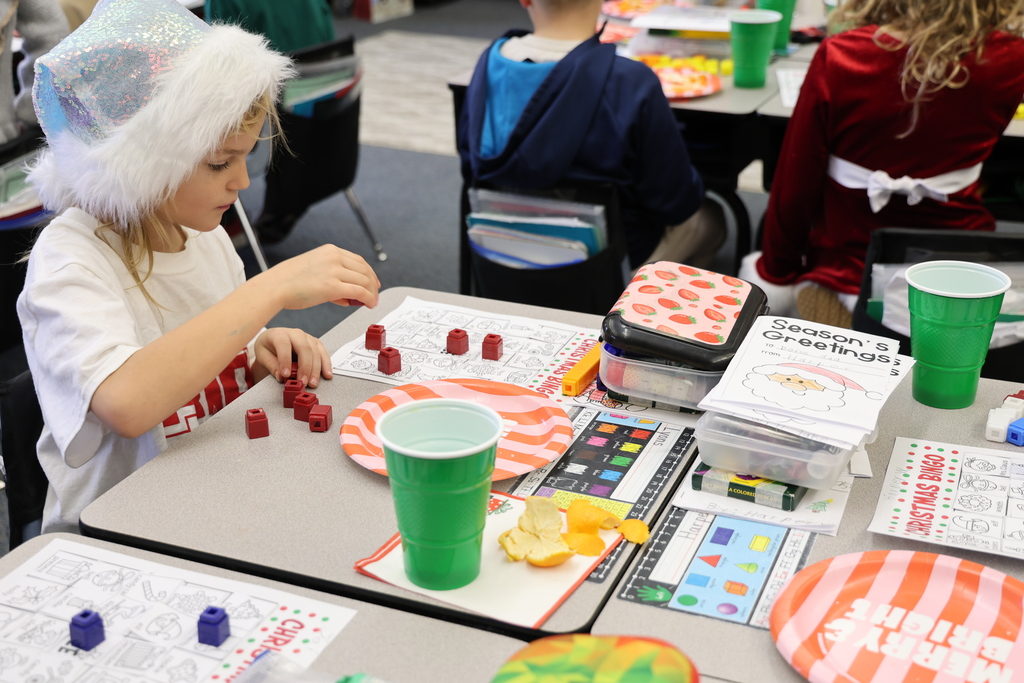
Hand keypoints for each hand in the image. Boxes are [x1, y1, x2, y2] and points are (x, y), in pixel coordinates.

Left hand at [254, 328, 332, 386]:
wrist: (274, 340)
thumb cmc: (268, 347)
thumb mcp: (262, 355)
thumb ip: (271, 365)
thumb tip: (281, 376)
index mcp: (279, 334)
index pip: (284, 345)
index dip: (285, 360)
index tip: (285, 375)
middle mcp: (296, 333)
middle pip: (304, 349)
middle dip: (305, 367)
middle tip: (303, 382)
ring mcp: (308, 338)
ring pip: (315, 352)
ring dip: (316, 369)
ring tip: (313, 383)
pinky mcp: (315, 343)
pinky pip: (323, 354)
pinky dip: (326, 365)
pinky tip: (327, 375)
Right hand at [260, 245, 380, 310]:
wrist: (274, 286)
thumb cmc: (288, 281)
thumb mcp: (313, 268)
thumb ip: (331, 276)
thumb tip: (347, 294)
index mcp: (329, 250)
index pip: (358, 260)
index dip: (369, 272)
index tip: (373, 282)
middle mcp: (334, 257)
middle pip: (364, 270)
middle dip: (373, 284)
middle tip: (375, 295)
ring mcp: (334, 270)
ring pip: (365, 281)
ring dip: (372, 293)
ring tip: (371, 302)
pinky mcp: (332, 286)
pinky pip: (359, 292)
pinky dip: (368, 299)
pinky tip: (369, 304)